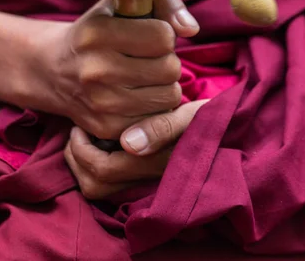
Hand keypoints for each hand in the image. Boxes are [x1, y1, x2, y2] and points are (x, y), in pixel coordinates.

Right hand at [37, 0, 198, 138]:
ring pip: (169, 96)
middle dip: (166, 60)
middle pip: (170, 68)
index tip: (150, 34)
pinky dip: (154, 107)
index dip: (164, 34)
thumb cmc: (101, 28)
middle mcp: (95, 69)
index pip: (163, 36)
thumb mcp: (124, 2)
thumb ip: (165, 2)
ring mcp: (100, 102)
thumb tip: (190, 29)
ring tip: (146, 75)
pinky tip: (138, 95)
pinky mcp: (106, 128)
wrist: (55, 69)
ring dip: (164, 85)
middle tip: (149, 57)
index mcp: (98, 33)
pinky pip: (157, 120)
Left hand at [64, 99, 208, 198]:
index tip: (81, 125)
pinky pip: (107, 185)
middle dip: (77, 158)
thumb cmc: (209, 118)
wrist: (228, 132)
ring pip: (98, 190)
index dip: (82, 150)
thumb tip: (129, 143)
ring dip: (83, 164)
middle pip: (94, 185)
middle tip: (77, 131)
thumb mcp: (191, 115)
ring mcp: (146, 186)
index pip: (102, 170)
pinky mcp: (144, 182)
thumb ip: (163, 127)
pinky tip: (99, 143)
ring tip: (85, 137)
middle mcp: (148, 182)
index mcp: (157, 166)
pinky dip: (93, 166)